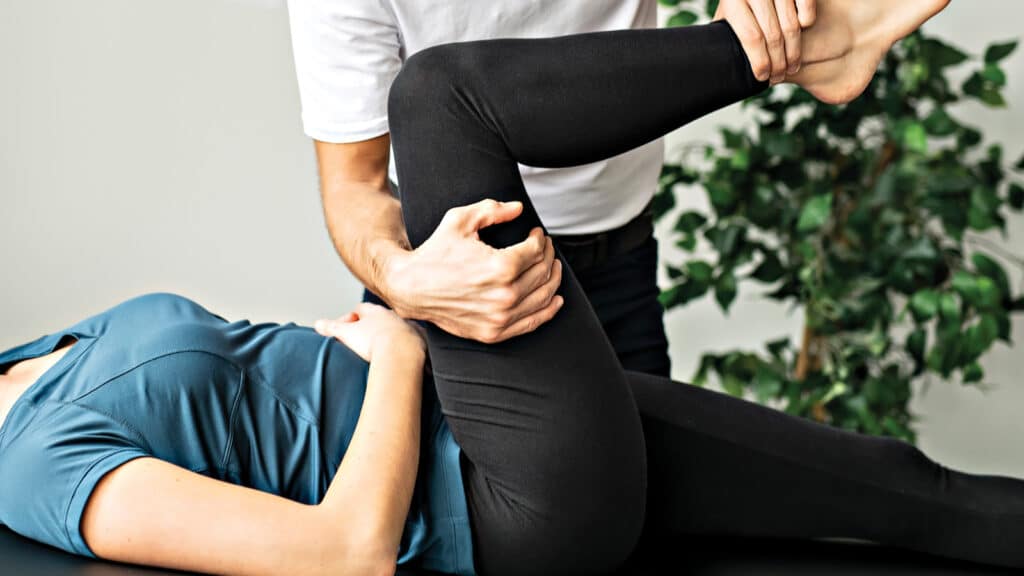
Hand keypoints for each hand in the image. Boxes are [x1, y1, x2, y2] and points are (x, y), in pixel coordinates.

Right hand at [314, 303, 425, 362]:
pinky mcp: (420, 340)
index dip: (350, 319)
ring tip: (381, 351)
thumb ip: (331, 327)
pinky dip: (406, 347)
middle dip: (370, 328)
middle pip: (379, 318)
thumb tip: (317, 324)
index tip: (344, 331)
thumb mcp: (347, 333)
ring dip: (389, 337)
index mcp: (376, 311)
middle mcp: (394, 316)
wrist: (402, 354)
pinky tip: (401, 356)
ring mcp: (408, 327)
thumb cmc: (374, 342)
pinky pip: (413, 341)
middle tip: (361, 341)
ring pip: (396, 329)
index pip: (360, 309)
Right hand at [383, 198, 564, 343]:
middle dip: (548, 255)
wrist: (411, 287)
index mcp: (500, 267)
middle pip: (542, 272)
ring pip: (543, 297)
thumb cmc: (434, 253)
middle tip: (545, 247)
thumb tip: (518, 208)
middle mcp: (504, 295)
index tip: (536, 234)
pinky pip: (532, 322)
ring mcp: (500, 318)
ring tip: (552, 267)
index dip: (540, 239)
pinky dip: (548, 310)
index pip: (536, 251)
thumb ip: (492, 210)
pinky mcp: (494, 333)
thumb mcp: (460, 220)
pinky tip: (555, 299)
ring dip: (553, 279)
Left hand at [715, 0, 816, 83]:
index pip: (751, 37)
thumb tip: (718, 63)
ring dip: (794, 52)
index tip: (763, 77)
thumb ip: (724, 31)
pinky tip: (801, 34)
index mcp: (734, 0)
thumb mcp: (726, 11)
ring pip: (792, 25)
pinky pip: (807, 5)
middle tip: (779, 77)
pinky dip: (807, 21)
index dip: (759, 61)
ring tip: (792, 66)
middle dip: (778, 62)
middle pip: (773, 36)